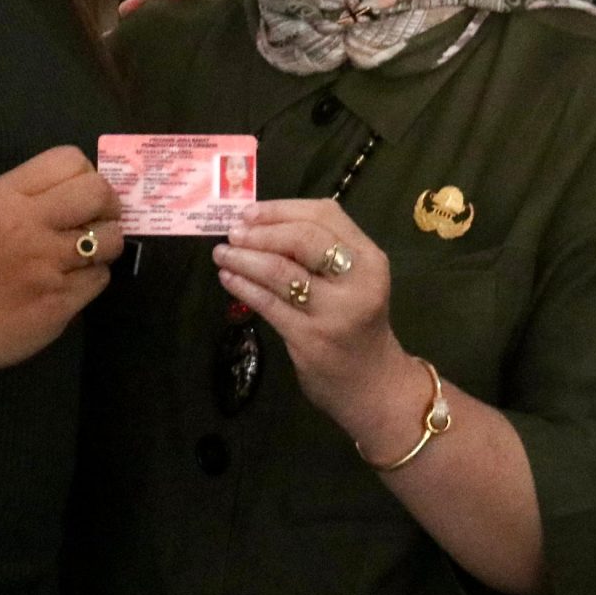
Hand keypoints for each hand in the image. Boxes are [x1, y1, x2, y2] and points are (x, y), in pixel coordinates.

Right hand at [0, 146, 120, 374]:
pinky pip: (100, 278)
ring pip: (110, 238)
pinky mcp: (60, 300)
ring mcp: (47, 264)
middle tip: (100, 220)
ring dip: (105, 246)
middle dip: (108, 206)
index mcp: (6, 196)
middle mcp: (30, 225)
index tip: (82, 195)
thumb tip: (78, 190)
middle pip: (99, 192)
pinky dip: (92, 279)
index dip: (86, 175)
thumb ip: (27, 195)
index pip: (70, 160)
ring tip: (86, 255)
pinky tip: (71, 282)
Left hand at [215, 198, 427, 447]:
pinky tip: (228, 279)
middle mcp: (356, 281)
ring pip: (280, 271)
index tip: (249, 212)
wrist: (374, 384)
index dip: (281, 209)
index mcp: (369, 258)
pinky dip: (243, 287)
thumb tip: (262, 225)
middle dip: (260, 232)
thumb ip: (322, 251)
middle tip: (232, 233)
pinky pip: (269, 305)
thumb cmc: (357, 323)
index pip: (324, 215)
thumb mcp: (356, 280)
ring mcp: (334, 312)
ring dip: (244, 258)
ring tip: (222, 254)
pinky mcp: (310, 339)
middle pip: (302, 239)